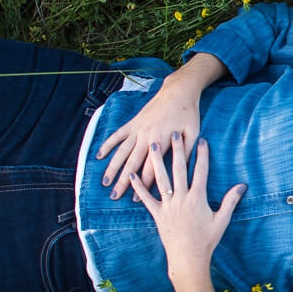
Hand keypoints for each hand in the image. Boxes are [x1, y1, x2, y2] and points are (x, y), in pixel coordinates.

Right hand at [96, 73, 203, 199]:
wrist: (178, 91)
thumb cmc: (188, 113)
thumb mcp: (193, 133)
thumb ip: (186, 152)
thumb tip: (184, 171)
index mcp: (162, 142)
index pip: (151, 169)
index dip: (144, 185)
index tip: (136, 200)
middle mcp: (146, 137)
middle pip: (132, 164)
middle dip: (123, 182)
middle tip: (114, 196)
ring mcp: (138, 129)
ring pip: (122, 151)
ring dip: (112, 167)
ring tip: (104, 181)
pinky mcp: (133, 122)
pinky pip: (117, 135)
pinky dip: (107, 144)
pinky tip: (99, 155)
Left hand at [128, 134, 243, 276]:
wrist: (188, 258)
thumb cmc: (206, 240)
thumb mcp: (222, 220)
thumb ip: (231, 201)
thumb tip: (242, 185)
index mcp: (198, 198)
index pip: (201, 171)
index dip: (201, 155)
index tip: (201, 140)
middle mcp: (181, 198)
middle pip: (179, 169)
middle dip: (177, 150)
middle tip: (173, 133)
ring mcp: (167, 206)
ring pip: (160, 179)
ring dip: (156, 161)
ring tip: (152, 145)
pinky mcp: (157, 214)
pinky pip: (145, 198)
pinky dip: (138, 186)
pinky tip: (131, 174)